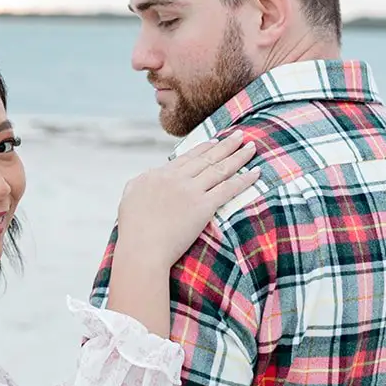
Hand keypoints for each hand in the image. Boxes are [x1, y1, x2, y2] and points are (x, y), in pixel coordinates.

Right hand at [117, 131, 258, 267]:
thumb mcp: (129, 198)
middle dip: (225, 145)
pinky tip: (256, 172)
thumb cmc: (132, 231)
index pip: (186, 157)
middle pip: (206, 157)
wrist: (141, 249)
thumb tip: (150, 176)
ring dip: (238, 156)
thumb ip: (140, 183)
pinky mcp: (203, 207)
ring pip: (220, 168)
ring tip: (251, 147)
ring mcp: (190, 191)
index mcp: (157, 175)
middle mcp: (175, 178)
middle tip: (239, 135)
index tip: (216, 142)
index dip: (204, 148)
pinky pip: (228, 189)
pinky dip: (244, 180)